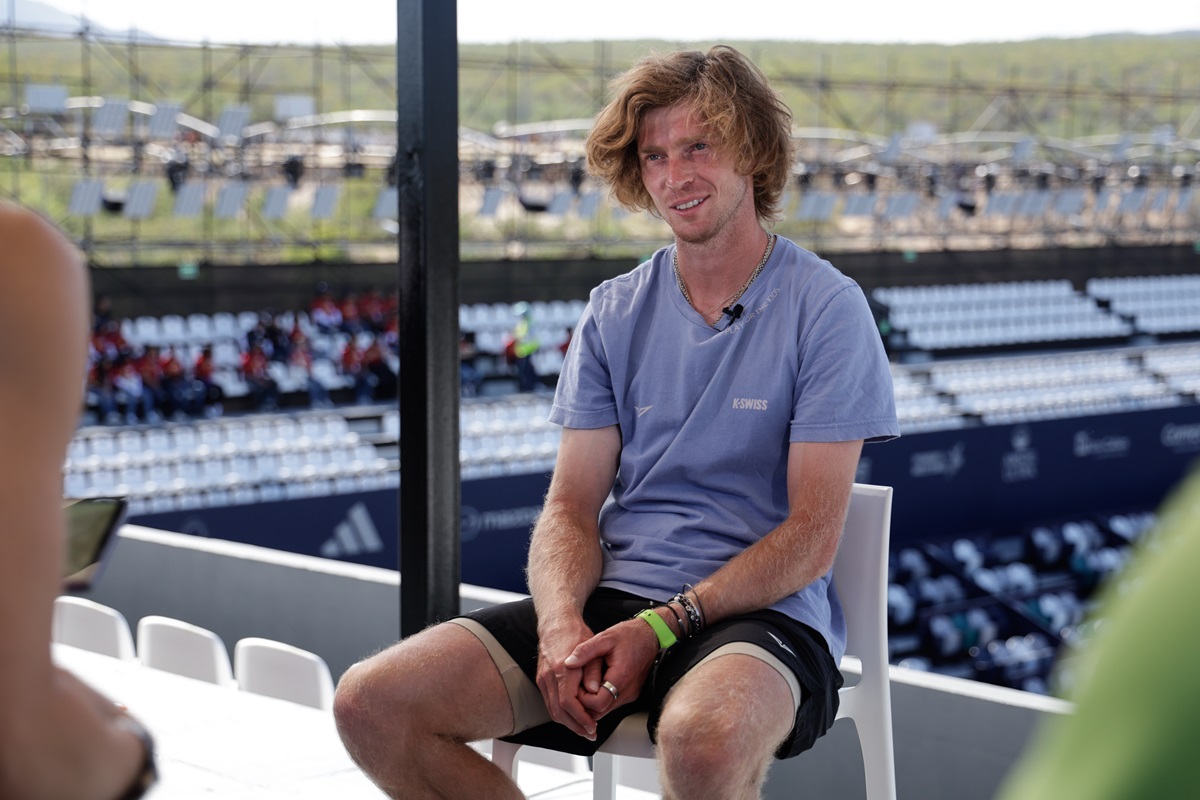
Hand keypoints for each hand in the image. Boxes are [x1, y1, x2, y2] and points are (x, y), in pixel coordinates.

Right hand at [535, 616, 602, 738]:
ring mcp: (543, 678)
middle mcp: (549, 676)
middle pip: (558, 712)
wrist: (556, 623)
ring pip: (552, 710)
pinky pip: (549, 702)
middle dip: (575, 726)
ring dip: (568, 723)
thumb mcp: (593, 650)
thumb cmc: (575, 634)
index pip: (568, 703)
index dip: (581, 719)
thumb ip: (594, 673)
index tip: (592, 726)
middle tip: (590, 733)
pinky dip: (561, 713)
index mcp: (563, 669)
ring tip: (584, 728)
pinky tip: (573, 716)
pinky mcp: (541, 679)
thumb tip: (595, 693)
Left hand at [566, 617, 659, 718]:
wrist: (651, 635)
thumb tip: (569, 663)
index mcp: (621, 677)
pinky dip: (602, 698)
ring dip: (593, 701)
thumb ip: (585, 651)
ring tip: (586, 683)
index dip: (583, 698)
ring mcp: (631, 693)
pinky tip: (597, 683)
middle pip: (601, 711)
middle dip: (585, 703)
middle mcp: (628, 690)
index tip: (577, 686)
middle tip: (578, 686)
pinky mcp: (632, 693)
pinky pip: (613, 703)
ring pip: (606, 709)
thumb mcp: (604, 638)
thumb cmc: (630, 635)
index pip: (598, 703)